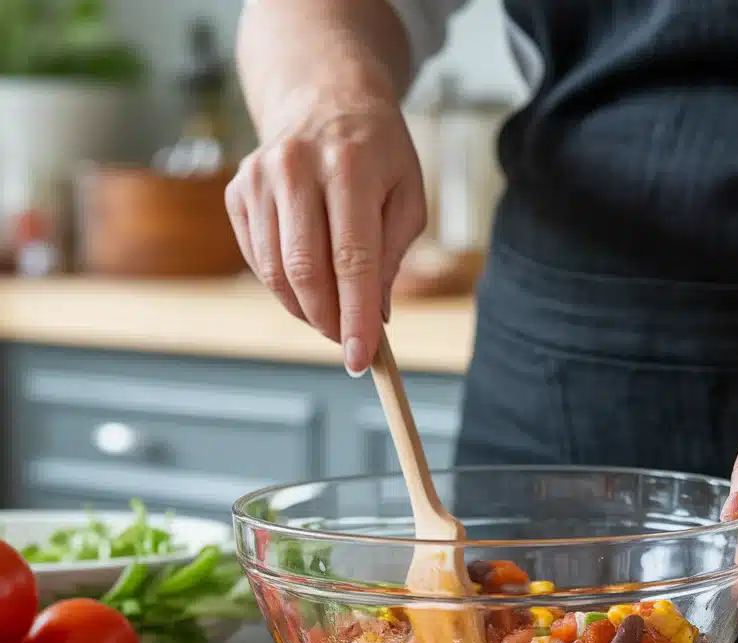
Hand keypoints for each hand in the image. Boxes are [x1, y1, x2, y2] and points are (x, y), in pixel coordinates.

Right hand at [226, 67, 424, 374]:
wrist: (324, 96)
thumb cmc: (378, 154)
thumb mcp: (408, 196)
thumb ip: (393, 256)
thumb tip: (373, 318)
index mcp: (350, 166)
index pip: (352, 259)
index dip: (355, 317)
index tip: (361, 360)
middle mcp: (296, 166)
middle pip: (306, 270)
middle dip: (329, 320)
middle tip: (348, 342)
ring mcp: (259, 177)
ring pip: (275, 272)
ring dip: (306, 310)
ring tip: (333, 314)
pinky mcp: (238, 191)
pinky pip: (257, 260)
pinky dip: (284, 287)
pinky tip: (308, 285)